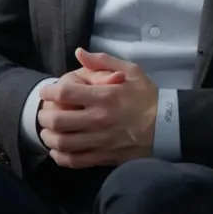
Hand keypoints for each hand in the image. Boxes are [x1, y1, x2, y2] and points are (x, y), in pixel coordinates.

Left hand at [37, 48, 157, 168]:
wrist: (168, 127)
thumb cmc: (148, 96)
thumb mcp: (131, 71)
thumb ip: (103, 61)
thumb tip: (79, 52)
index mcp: (104, 96)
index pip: (65, 93)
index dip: (49, 91)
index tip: (47, 91)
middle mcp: (99, 119)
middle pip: (57, 120)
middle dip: (44, 116)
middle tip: (44, 112)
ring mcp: (100, 140)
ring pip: (62, 142)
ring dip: (48, 137)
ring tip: (48, 132)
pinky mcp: (104, 157)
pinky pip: (74, 161)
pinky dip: (60, 156)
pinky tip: (58, 150)